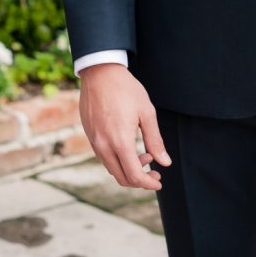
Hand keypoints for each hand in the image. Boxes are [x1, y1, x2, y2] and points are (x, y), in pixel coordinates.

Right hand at [78, 63, 171, 189]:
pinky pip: (104, 158)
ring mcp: (94, 142)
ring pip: (112, 169)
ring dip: (128, 169)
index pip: (134, 175)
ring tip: (144, 154)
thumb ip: (155, 140)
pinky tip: (128, 147)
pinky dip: (117, 160)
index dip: (148, 183)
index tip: (159, 181)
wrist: (100, 73)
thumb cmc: (126, 90)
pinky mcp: (90, 136)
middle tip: (154, 169)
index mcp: (120, 141)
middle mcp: (104, 146)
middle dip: (140, 179)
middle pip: (122, 178)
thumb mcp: (147, 112)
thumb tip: (165, 162)